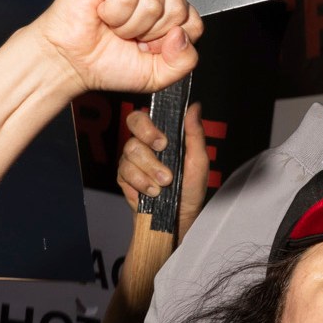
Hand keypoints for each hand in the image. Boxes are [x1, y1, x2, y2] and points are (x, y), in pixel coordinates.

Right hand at [33, 0, 200, 94]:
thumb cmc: (107, 62)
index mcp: (168, 6)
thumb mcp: (157, 75)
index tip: (146, 47)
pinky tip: (103, 13)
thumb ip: (182, 62)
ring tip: (114, 25)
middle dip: (150, 34)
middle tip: (128, 36)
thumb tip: (180, 35)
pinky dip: (113, 13)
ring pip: (154, 2)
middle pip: (178, 9)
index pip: (193, 21)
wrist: (70, 62)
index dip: (169, 42)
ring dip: (129, 25)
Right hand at [114, 96, 209, 235]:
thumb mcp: (198, 160)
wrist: (179, 216)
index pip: (142, 118)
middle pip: (132, 134)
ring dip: (150, 172)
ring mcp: (132, 160)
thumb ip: (195, 133)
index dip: (147, 126)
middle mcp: (143, 144)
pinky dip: (141, 183)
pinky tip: (153, 192)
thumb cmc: (191, 187)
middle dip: (148, 151)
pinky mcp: (124, 177)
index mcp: (160, 136)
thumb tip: (194, 106)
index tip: (162, 142)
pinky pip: (125, 173)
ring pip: (130, 154)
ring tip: (164, 184)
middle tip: (163, 168)